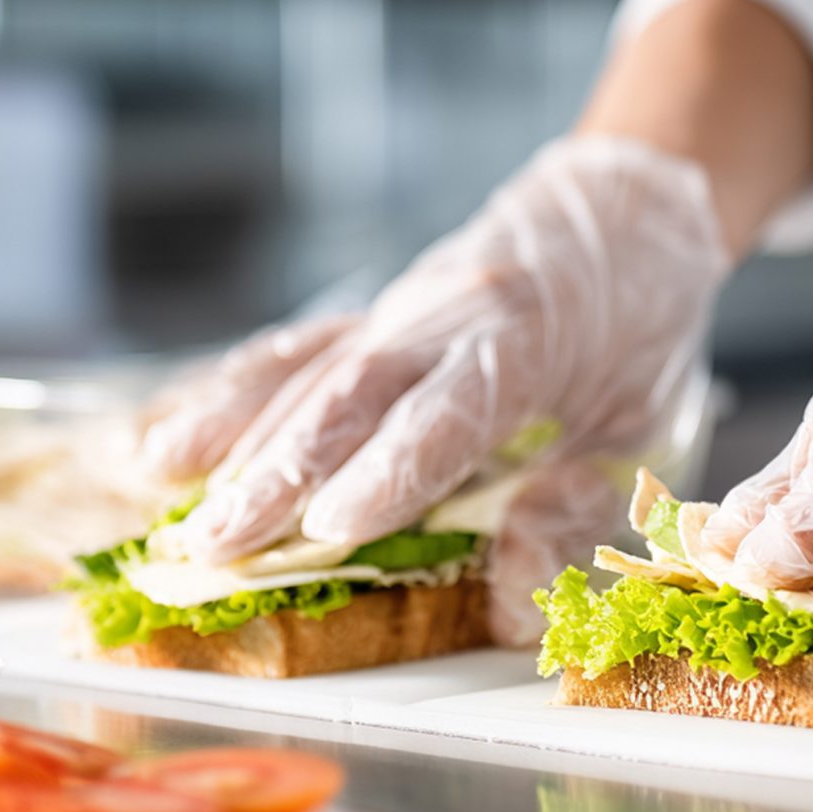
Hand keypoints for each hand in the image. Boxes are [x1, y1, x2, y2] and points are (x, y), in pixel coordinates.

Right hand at [138, 137, 733, 636]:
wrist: (628, 207)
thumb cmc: (641, 325)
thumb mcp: (642, 423)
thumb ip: (575, 508)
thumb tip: (512, 604)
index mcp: (523, 337)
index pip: (446, 412)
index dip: (387, 470)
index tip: (330, 525)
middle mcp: (443, 315)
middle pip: (349, 395)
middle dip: (276, 473)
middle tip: (215, 544)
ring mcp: (397, 311)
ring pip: (306, 374)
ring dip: (233, 440)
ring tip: (171, 500)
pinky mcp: (371, 318)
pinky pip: (292, 357)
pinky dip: (228, 398)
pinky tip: (170, 442)